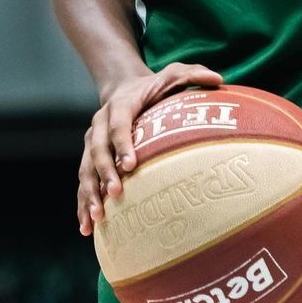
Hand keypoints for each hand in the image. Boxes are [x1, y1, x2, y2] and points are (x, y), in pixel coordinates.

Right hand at [77, 61, 223, 235]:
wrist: (123, 87)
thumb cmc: (154, 87)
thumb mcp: (173, 74)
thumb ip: (193, 73)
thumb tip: (219, 78)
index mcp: (119, 105)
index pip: (118, 124)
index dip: (123, 144)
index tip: (131, 165)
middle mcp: (99, 124)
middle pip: (97, 150)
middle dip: (105, 173)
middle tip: (116, 194)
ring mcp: (91, 142)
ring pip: (85, 169)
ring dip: (89, 194)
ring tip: (96, 218)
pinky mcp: (88, 158)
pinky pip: (84, 182)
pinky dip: (82, 204)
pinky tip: (87, 228)